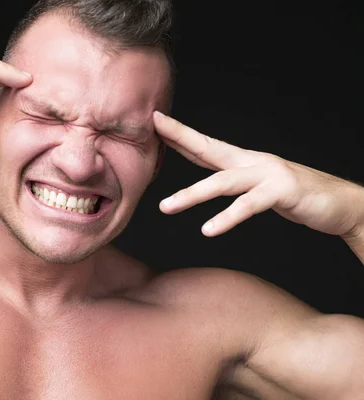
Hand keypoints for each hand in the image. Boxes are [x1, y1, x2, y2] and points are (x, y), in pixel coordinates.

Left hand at [153, 111, 363, 238]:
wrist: (343, 204)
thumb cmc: (297, 196)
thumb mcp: (258, 188)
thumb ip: (234, 184)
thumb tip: (207, 184)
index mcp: (244, 161)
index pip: (205, 145)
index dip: (180, 133)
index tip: (156, 121)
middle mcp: (253, 162)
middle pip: (210, 149)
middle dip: (180, 137)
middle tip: (154, 126)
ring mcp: (268, 174)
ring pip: (223, 182)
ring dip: (192, 194)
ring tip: (165, 207)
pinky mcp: (282, 191)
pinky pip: (249, 206)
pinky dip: (228, 218)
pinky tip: (208, 230)